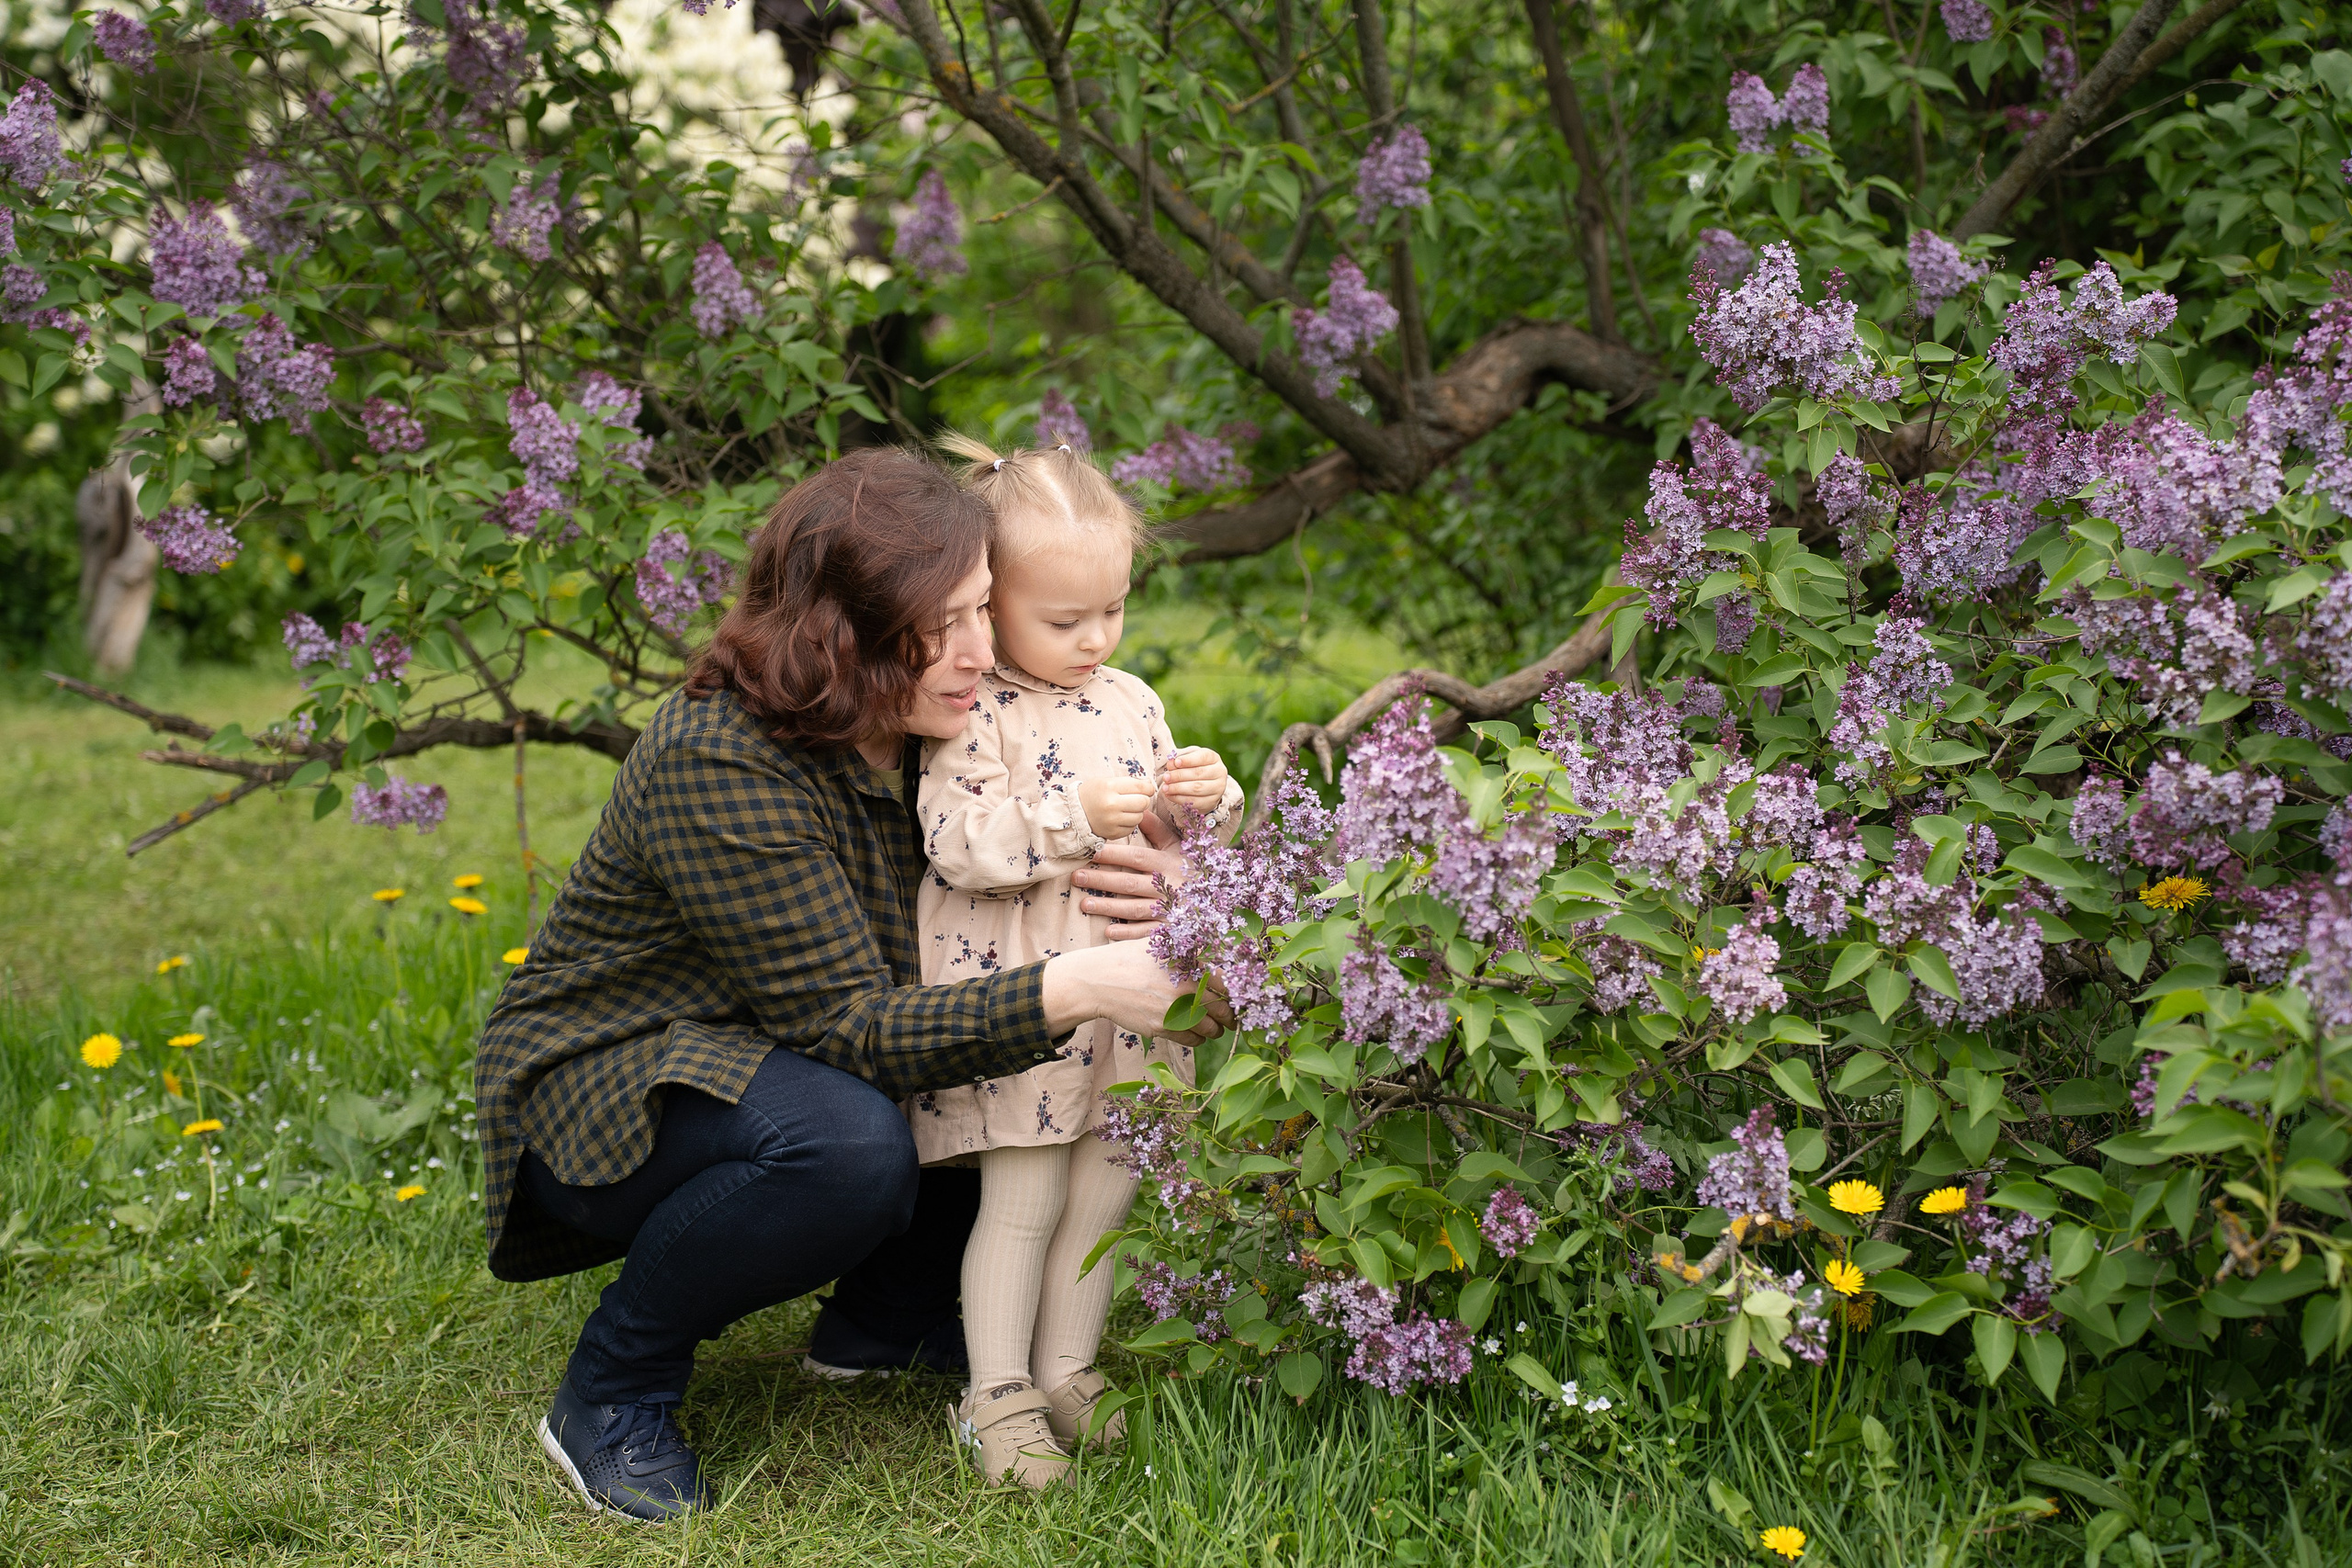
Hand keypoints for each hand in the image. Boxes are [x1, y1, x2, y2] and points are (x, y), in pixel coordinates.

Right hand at [1040, 940, 1230, 1047]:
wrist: (1098, 980)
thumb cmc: (1130, 959)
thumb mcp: (1160, 945)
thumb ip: (1188, 949)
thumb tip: (1219, 950)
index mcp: (1189, 963)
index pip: (1228, 982)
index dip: (1239, 993)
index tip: (1241, 998)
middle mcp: (1185, 986)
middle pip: (1224, 1009)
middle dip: (1232, 1016)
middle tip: (1233, 1017)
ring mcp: (1174, 1009)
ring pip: (1211, 1028)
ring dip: (1217, 1030)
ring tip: (1216, 1027)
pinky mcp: (1162, 1027)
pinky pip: (1193, 1039)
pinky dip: (1199, 1039)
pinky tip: (1197, 1033)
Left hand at [1073, 812, 1186, 937]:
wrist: (1218, 896)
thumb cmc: (1191, 867)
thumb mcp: (1178, 846)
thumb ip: (1157, 829)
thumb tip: (1139, 808)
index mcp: (1167, 863)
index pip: (1136, 857)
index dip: (1113, 855)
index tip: (1091, 852)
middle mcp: (1167, 886)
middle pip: (1130, 883)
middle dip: (1102, 880)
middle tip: (1077, 877)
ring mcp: (1169, 909)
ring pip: (1134, 908)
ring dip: (1109, 907)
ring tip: (1084, 904)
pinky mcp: (1170, 928)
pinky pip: (1147, 932)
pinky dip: (1128, 933)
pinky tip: (1109, 931)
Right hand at [1078, 776, 1156, 838]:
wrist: (1073, 814)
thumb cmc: (1093, 794)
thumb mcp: (1106, 781)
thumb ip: (1128, 783)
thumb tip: (1150, 786)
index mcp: (1109, 786)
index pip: (1141, 787)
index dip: (1148, 788)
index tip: (1147, 789)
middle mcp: (1111, 804)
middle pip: (1143, 802)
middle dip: (1143, 800)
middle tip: (1136, 799)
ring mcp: (1112, 820)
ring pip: (1139, 816)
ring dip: (1136, 813)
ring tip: (1125, 809)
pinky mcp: (1113, 833)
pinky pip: (1132, 828)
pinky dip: (1129, 823)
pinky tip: (1119, 819)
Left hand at [1156, 746, 1230, 812]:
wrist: (1205, 788)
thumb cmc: (1193, 769)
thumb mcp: (1188, 761)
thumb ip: (1179, 760)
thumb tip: (1171, 763)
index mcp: (1214, 758)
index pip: (1203, 757)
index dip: (1189, 760)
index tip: (1176, 762)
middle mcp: (1219, 773)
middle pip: (1198, 773)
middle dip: (1179, 775)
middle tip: (1166, 777)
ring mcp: (1218, 789)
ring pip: (1197, 788)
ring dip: (1178, 788)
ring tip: (1165, 787)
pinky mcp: (1212, 802)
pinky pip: (1194, 801)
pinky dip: (1179, 799)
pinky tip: (1170, 795)